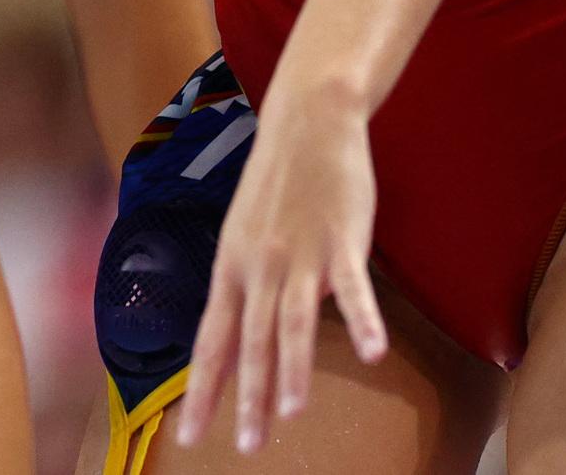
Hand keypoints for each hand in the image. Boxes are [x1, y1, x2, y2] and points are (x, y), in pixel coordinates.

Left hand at [174, 85, 386, 455]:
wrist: (305, 123)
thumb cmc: (277, 187)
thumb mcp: (245, 239)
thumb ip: (246, 289)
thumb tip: (242, 340)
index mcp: (231, 269)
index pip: (212, 342)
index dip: (204, 391)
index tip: (192, 438)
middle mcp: (257, 267)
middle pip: (251, 342)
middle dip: (247, 399)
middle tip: (245, 448)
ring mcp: (300, 255)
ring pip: (292, 321)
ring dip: (292, 370)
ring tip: (290, 414)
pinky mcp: (342, 241)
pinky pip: (353, 288)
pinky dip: (362, 320)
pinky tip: (372, 353)